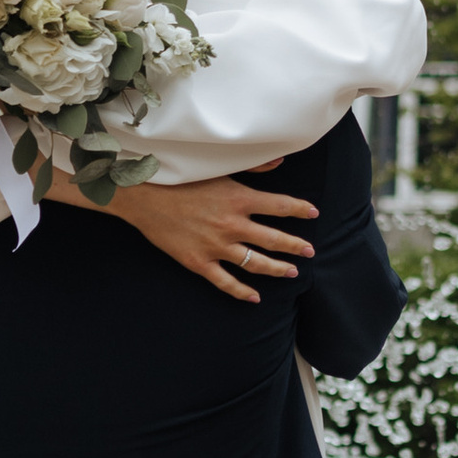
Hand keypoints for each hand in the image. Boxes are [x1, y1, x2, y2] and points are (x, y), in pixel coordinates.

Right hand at [110, 174, 316, 301]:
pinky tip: (255, 297)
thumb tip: (280, 160)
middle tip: (309, 251)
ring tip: (291, 272)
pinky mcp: (199, 262)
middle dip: (295, 246)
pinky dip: (242, 292)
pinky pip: (226, 282)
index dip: (300, 210)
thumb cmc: (180, 179)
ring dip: (277, 269)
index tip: (313, 213)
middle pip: (274, 239)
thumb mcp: (218, 168)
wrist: (143, 197)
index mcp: (239, 199)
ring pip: (255, 263)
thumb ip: (252, 167)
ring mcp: (216, 246)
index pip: (281, 206)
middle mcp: (232, 225)